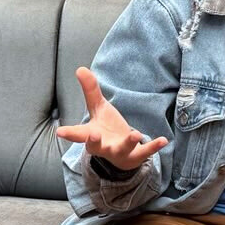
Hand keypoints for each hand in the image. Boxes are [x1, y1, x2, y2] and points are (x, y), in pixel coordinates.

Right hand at [54, 67, 168, 172]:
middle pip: (96, 146)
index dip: (69, 133)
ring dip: (128, 142)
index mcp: (91, 135)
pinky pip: (144, 152)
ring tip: (135, 134)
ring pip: (122, 149)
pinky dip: (153, 147)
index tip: (60, 132)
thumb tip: (80, 68)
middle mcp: (103, 146)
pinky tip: (163, 140)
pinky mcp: (135, 156)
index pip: (78, 134)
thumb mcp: (99, 109)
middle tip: (93, 135)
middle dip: (94, 141)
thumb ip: (90, 91)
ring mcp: (119, 152)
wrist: (122, 155)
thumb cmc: (106, 130)